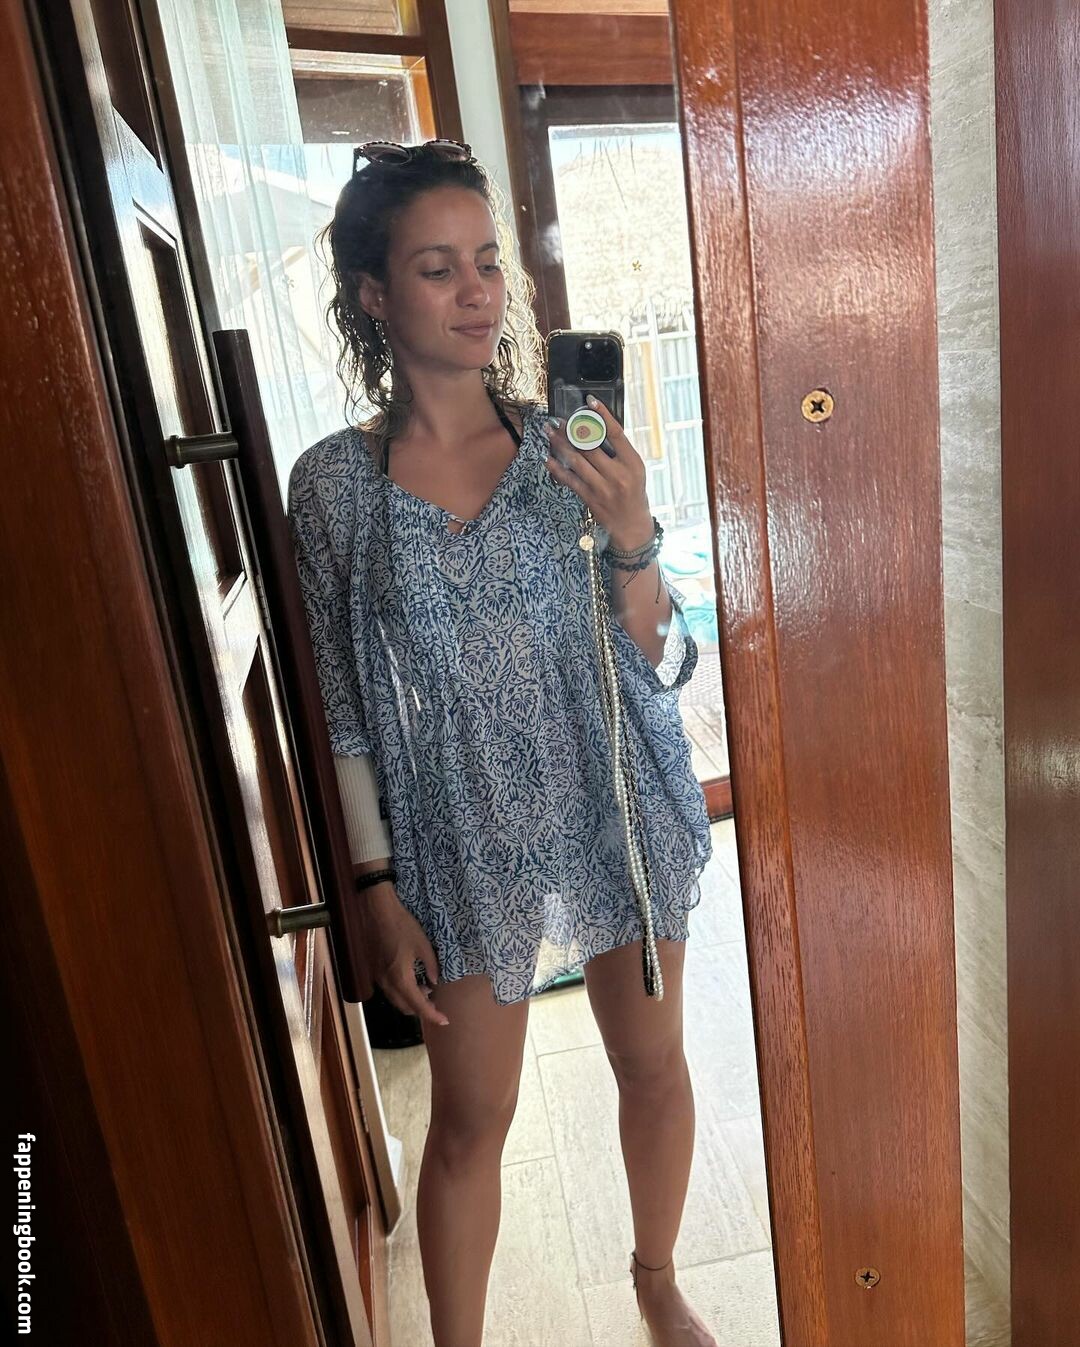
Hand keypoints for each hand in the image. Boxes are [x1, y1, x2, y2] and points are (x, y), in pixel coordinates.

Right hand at [360, 884, 448, 1027]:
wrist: (377, 911)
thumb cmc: (402, 925)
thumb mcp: (423, 944)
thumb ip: (431, 966)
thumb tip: (435, 982)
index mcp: (400, 978)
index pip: (418, 1005)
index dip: (432, 1015)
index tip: (445, 1021)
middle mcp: (386, 983)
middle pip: (404, 1007)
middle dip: (421, 1009)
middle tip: (436, 1003)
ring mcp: (377, 978)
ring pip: (395, 1000)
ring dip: (411, 1000)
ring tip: (426, 990)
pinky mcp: (374, 971)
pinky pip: (389, 990)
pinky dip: (401, 992)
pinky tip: (411, 980)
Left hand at [543, 396, 654, 549]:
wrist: (632, 524)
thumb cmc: (633, 492)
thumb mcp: (635, 469)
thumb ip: (619, 451)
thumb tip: (594, 428)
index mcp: (632, 463)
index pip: (616, 433)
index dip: (602, 415)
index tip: (589, 401)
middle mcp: (618, 474)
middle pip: (591, 446)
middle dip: (571, 430)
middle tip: (557, 419)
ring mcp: (603, 487)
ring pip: (577, 460)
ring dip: (560, 444)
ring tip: (549, 432)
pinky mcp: (590, 498)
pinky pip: (569, 479)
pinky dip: (557, 468)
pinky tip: (547, 458)